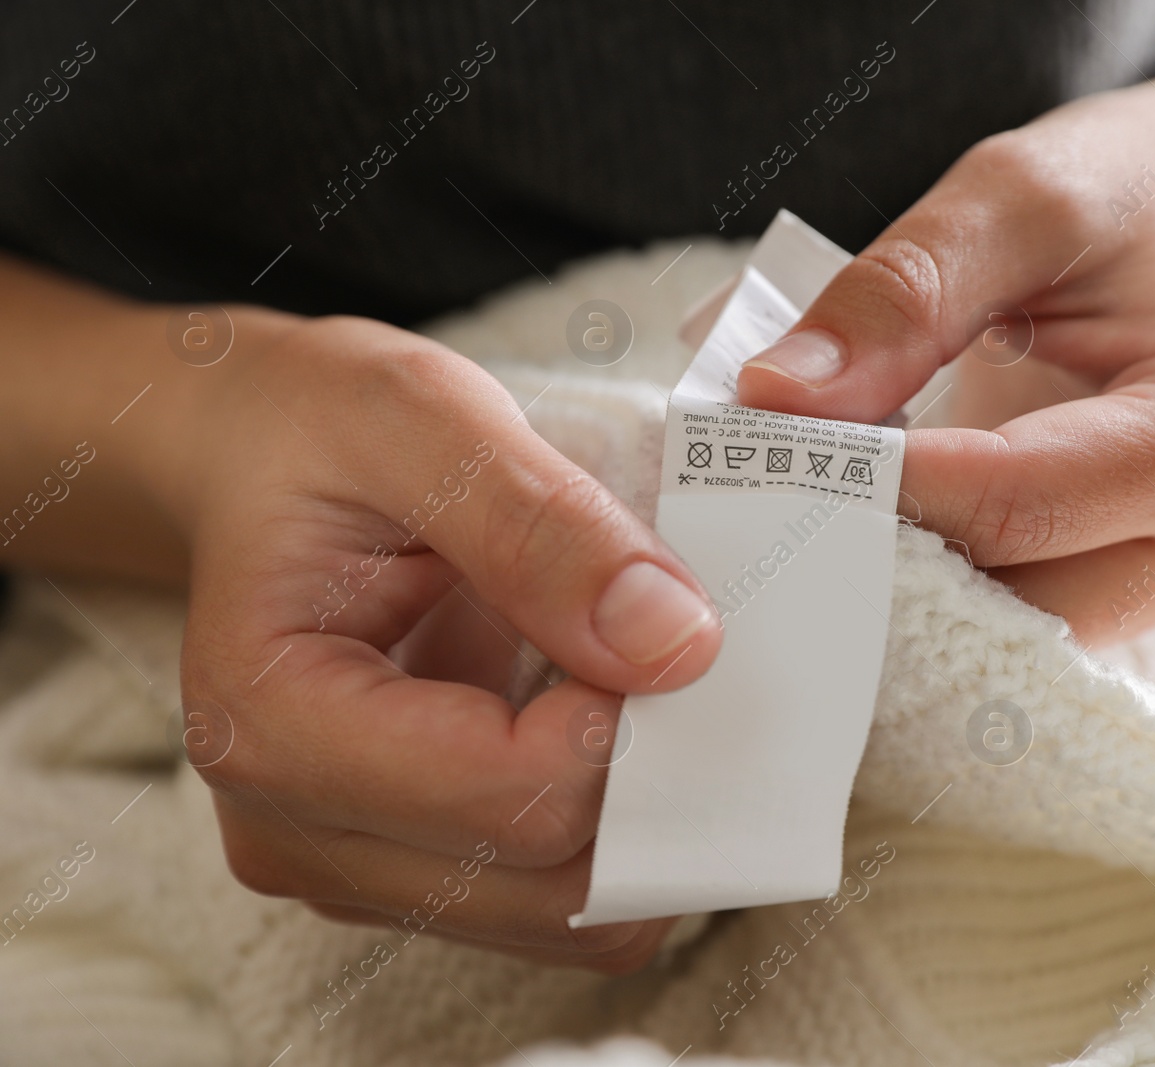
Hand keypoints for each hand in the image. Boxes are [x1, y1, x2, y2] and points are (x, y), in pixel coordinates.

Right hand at [166, 312, 722, 970]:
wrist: (261, 461)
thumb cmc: (320, 432)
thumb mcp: (422, 420)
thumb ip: (542, 527)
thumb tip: (674, 644)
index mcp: (270, 724)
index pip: (509, 799)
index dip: (621, 716)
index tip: (651, 613)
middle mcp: (298, 828)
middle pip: (549, 879)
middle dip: (649, 774)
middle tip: (672, 650)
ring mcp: (354, 862)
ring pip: (567, 913)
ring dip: (646, 813)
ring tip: (641, 685)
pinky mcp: (407, 866)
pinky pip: (555, 897)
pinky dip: (619, 829)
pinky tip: (614, 723)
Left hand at [738, 74, 1154, 643]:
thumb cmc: (1129, 198)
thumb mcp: (1016, 197)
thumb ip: (901, 294)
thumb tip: (773, 398)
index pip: (1016, 501)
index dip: (879, 487)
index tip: (767, 448)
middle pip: (1007, 597)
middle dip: (876, 551)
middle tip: (763, 482)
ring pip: (994, 629)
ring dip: (890, 576)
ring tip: (809, 494)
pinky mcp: (1118, 594)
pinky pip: (1001, 616)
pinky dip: (922, 576)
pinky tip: (863, 517)